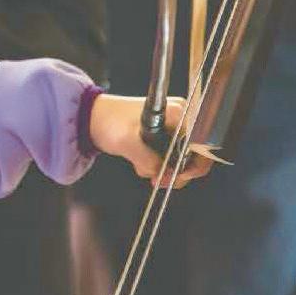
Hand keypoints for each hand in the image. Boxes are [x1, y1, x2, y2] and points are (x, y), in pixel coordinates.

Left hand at [89, 94, 213, 188]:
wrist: (94, 118)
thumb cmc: (109, 121)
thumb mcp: (127, 142)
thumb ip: (147, 159)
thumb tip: (162, 173)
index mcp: (178, 113)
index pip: (202, 143)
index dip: (195, 164)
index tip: (178, 176)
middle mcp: (182, 118)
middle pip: (196, 154)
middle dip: (177, 172)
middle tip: (158, 181)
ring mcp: (175, 128)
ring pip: (183, 160)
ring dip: (165, 171)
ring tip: (143, 169)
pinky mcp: (166, 137)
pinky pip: (172, 159)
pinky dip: (159, 167)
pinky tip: (142, 164)